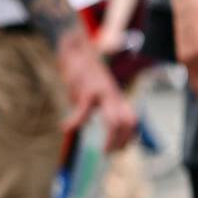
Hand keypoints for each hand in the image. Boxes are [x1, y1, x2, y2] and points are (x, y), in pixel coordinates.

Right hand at [55, 30, 136, 151]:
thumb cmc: (86, 71)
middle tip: (111, 153)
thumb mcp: (98, 89)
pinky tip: (66, 127)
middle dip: (122, 142)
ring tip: (103, 150)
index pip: (132, 120)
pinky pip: (83, 110)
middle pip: (127, 123)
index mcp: (117, 96)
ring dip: (111, 139)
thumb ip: (98, 105)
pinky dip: (75, 121)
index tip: (122, 148)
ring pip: (114, 122)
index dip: (130, 137)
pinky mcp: (86, 89)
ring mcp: (102, 93)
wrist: (77, 44)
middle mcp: (114, 96)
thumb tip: (86, 124)